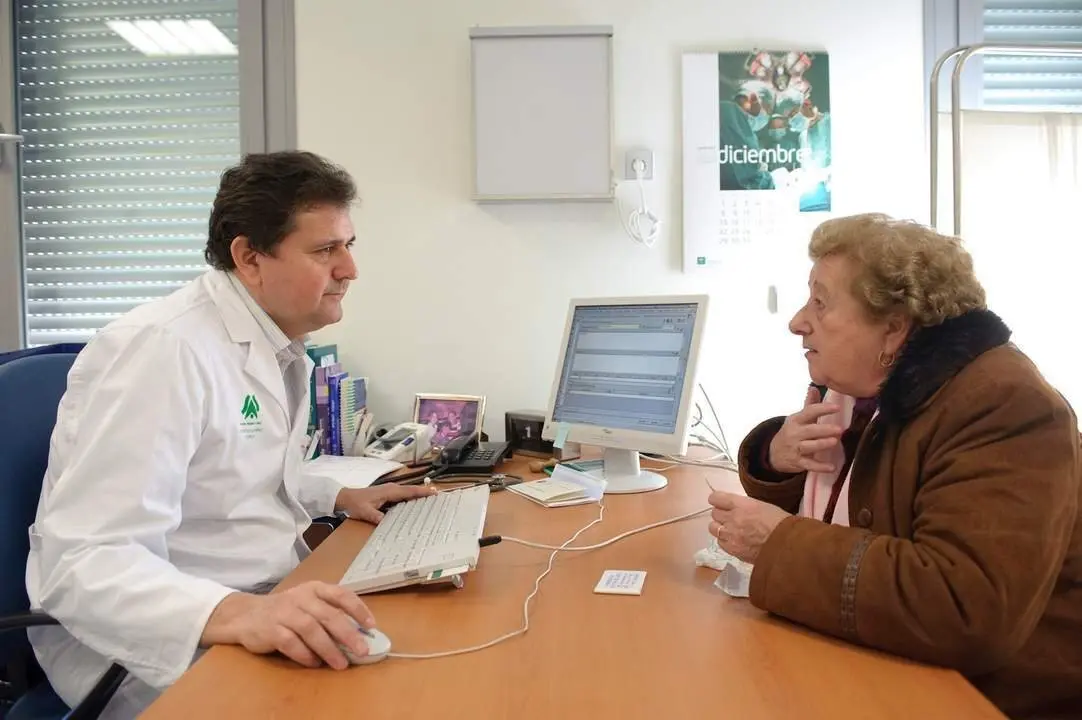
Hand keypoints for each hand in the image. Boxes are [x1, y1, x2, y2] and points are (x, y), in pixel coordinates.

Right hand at [202, 581, 374, 669]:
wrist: (245, 615)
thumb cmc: (286, 611)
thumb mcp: (308, 604)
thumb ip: (330, 614)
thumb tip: (360, 635)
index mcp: (314, 589)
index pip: (341, 594)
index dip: (358, 609)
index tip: (371, 626)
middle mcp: (301, 597)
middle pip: (328, 615)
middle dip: (348, 634)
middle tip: (362, 650)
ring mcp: (284, 613)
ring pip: (311, 629)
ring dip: (328, 648)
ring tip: (341, 663)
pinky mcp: (270, 629)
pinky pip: (291, 643)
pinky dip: (305, 654)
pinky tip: (314, 663)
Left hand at [334, 483, 436, 523]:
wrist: (344, 498)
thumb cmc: (356, 504)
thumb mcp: (366, 512)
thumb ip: (377, 517)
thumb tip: (388, 523)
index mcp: (390, 491)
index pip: (410, 491)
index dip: (423, 492)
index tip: (436, 493)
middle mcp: (392, 489)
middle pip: (412, 490)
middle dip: (425, 493)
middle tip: (439, 498)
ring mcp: (390, 491)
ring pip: (408, 492)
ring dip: (419, 495)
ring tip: (432, 501)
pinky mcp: (388, 495)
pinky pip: (404, 496)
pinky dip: (411, 498)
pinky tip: (415, 505)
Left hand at [708, 491, 789, 562]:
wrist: (787, 546)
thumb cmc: (781, 523)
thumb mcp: (763, 506)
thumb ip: (745, 506)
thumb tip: (736, 508)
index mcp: (741, 504)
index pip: (716, 498)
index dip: (717, 500)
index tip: (720, 502)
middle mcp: (732, 518)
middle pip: (714, 513)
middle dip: (721, 515)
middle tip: (730, 518)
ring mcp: (730, 535)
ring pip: (713, 528)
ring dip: (720, 527)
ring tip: (730, 530)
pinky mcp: (732, 549)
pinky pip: (719, 542)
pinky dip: (724, 541)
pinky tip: (734, 541)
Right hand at [767, 386, 843, 473]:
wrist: (773, 453)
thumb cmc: (791, 433)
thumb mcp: (797, 419)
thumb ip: (809, 405)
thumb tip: (814, 387)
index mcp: (796, 420)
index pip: (809, 412)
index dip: (822, 409)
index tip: (836, 407)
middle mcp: (794, 434)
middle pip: (810, 430)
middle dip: (824, 429)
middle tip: (839, 429)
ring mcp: (795, 448)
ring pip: (809, 446)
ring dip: (821, 444)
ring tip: (835, 442)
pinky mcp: (798, 462)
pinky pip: (809, 465)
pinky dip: (820, 467)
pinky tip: (831, 468)